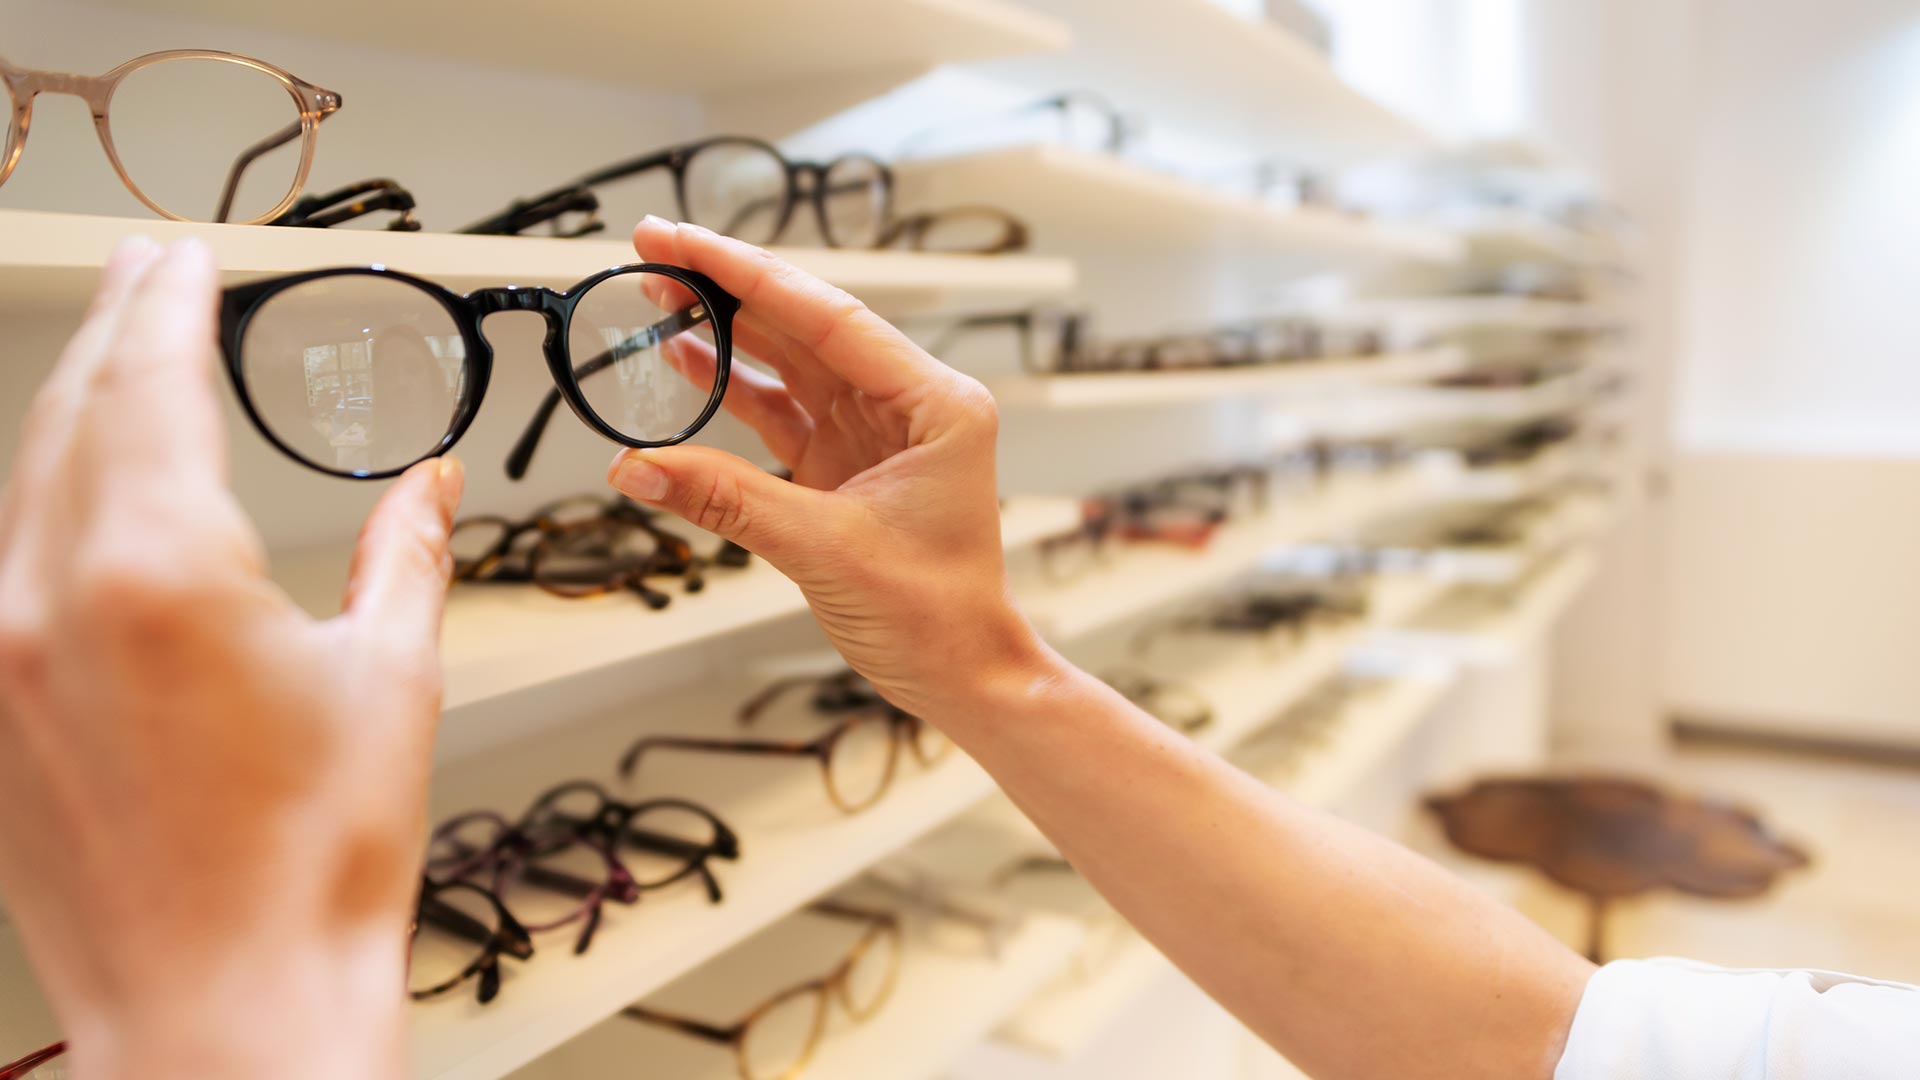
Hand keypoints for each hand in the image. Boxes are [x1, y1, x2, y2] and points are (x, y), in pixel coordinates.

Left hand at [0, 238, 461, 1079]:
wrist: (230, 1006)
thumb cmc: (315, 866)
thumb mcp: (392, 682)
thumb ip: (401, 557)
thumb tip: (423, 485)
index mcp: (161, 575)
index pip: (152, 388)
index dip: (170, 308)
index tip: (184, 260)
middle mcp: (49, 602)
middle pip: (70, 416)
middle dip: (112, 331)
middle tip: (147, 272)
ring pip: (21, 487)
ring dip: (70, 410)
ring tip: (115, 363)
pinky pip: (3, 569)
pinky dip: (42, 505)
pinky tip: (76, 498)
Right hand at [610, 217, 1050, 717]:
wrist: (965, 676)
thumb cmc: (939, 616)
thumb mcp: (826, 550)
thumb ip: (728, 500)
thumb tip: (638, 465)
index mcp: (936, 405)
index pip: (830, 316)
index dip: (748, 274)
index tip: (684, 241)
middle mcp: (910, 405)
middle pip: (806, 325)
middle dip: (728, 287)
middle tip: (654, 251)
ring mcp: (876, 432)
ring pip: (789, 361)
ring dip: (724, 331)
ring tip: (656, 297)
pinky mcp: (846, 464)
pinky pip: (781, 409)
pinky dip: (733, 388)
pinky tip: (686, 360)